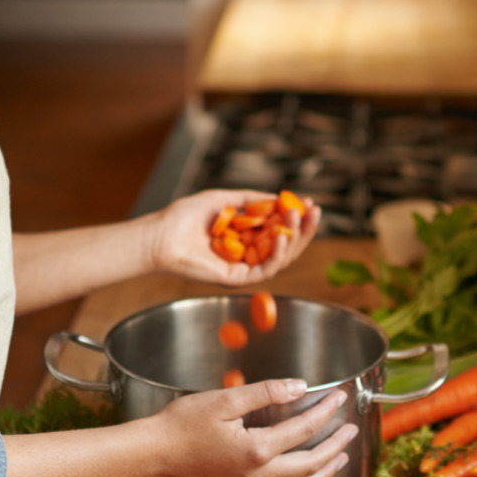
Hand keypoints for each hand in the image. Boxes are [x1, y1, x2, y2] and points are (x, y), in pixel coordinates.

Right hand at [144, 379, 357, 476]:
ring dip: (322, 473)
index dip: (324, 412)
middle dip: (335, 446)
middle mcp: (255, 475)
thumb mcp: (224, 399)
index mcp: (255, 449)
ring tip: (338, 459)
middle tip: (351, 430)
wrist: (150, 453)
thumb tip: (299, 387)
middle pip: (308, 464)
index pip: (302, 429)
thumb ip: (265, 392)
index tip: (337, 398)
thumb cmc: (181, 424)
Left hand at [146, 189, 320, 286]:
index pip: (279, 228)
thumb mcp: (224, 198)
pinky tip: (283, 237)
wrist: (161, 235)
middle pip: (286, 244)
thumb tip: (277, 197)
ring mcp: (244, 267)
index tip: (310, 203)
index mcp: (246, 235)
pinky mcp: (237, 279)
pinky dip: (277, 254)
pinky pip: (265, 270)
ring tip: (298, 217)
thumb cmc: (185, 217)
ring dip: (294, 238)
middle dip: (304, 228)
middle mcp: (248, 253)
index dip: (296, 217)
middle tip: (315, 212)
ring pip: (281, 258)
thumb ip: (251, 199)